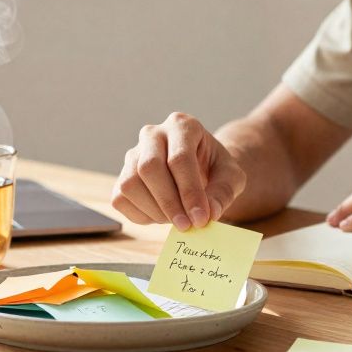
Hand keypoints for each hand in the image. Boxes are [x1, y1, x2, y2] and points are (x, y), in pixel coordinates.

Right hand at [111, 112, 246, 230]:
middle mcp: (153, 133)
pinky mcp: (121, 175)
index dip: (189, 192)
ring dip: (154, 210)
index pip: (179, 158)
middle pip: (149, 167)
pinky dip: (141, 215)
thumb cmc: (215, 169)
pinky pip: (120, 198)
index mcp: (182, 125)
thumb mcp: (231, 177)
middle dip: (168, 202)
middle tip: (186, 225)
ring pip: (130, 183)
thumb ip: (223, 193)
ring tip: (177, 219)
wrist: (200, 168)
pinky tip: (162, 216)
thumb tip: (210, 214)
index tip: (201, 219)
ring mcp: (133, 153)